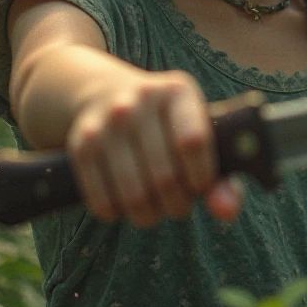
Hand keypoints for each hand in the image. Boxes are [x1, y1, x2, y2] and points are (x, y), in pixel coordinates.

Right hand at [66, 69, 243, 227]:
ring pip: (134, 196)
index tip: (198, 185)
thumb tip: (226, 212)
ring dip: (148, 215)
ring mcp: (106, 121)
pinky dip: (117, 213)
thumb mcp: (196, 135)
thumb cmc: (165, 127)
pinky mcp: (80, 145)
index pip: (194, 143)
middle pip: (165, 177)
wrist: (104, 94)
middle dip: (176, 204)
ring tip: (153, 207)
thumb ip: (220, 177)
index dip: (200, 177)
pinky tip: (124, 201)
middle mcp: (140, 99)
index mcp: (177, 91)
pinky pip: (103, 203)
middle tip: (176, 202)